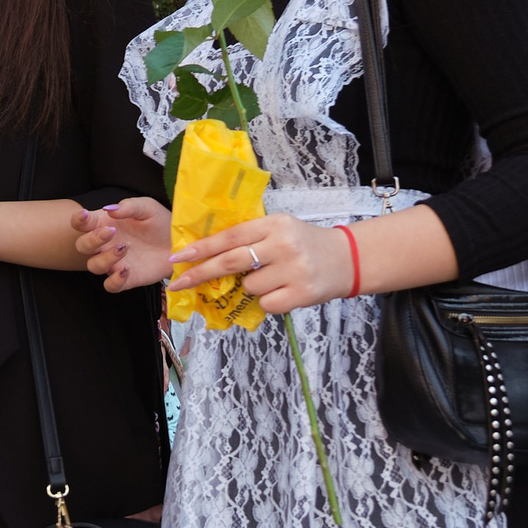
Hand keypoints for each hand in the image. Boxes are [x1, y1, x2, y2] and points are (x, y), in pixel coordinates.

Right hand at [74, 198, 173, 290]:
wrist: (179, 243)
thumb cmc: (159, 222)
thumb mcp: (147, 207)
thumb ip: (128, 206)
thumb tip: (109, 209)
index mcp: (104, 224)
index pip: (82, 223)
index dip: (78, 219)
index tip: (85, 215)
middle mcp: (105, 245)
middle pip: (82, 246)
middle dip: (92, 239)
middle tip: (111, 231)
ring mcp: (114, 263)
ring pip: (93, 266)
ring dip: (105, 258)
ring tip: (124, 248)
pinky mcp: (126, 279)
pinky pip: (110, 286)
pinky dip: (114, 280)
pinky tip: (127, 269)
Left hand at [164, 213, 352, 315]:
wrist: (347, 259)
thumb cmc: (305, 243)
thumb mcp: (280, 229)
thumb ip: (251, 237)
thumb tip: (207, 254)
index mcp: (274, 224)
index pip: (231, 236)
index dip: (202, 247)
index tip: (179, 257)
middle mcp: (283, 244)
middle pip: (231, 261)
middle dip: (201, 273)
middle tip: (180, 282)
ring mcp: (293, 270)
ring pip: (249, 287)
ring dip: (251, 288)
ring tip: (274, 279)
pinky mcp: (302, 293)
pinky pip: (266, 304)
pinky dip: (268, 301)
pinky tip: (283, 291)